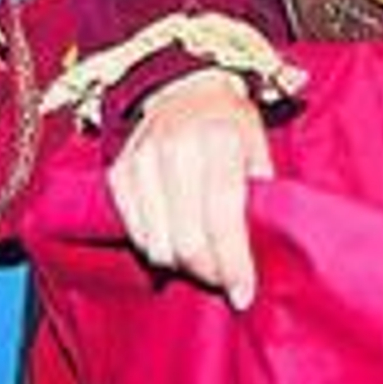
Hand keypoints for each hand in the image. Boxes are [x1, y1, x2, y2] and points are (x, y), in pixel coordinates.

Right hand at [106, 67, 273, 309]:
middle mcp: (176, 149)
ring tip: (203, 260)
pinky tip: (175, 242)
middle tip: (224, 280)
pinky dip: (156, 247)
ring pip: (157, 243)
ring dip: (182, 264)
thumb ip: (260, 193)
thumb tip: (264, 247)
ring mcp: (141, 161)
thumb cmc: (230, 124)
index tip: (243, 294)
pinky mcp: (118, 174)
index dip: (233, 262)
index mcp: (219, 140)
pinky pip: (134, 233)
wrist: (184, 89)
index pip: (223, 217)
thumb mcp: (258, 147)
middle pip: (187, 239)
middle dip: (208, 271)